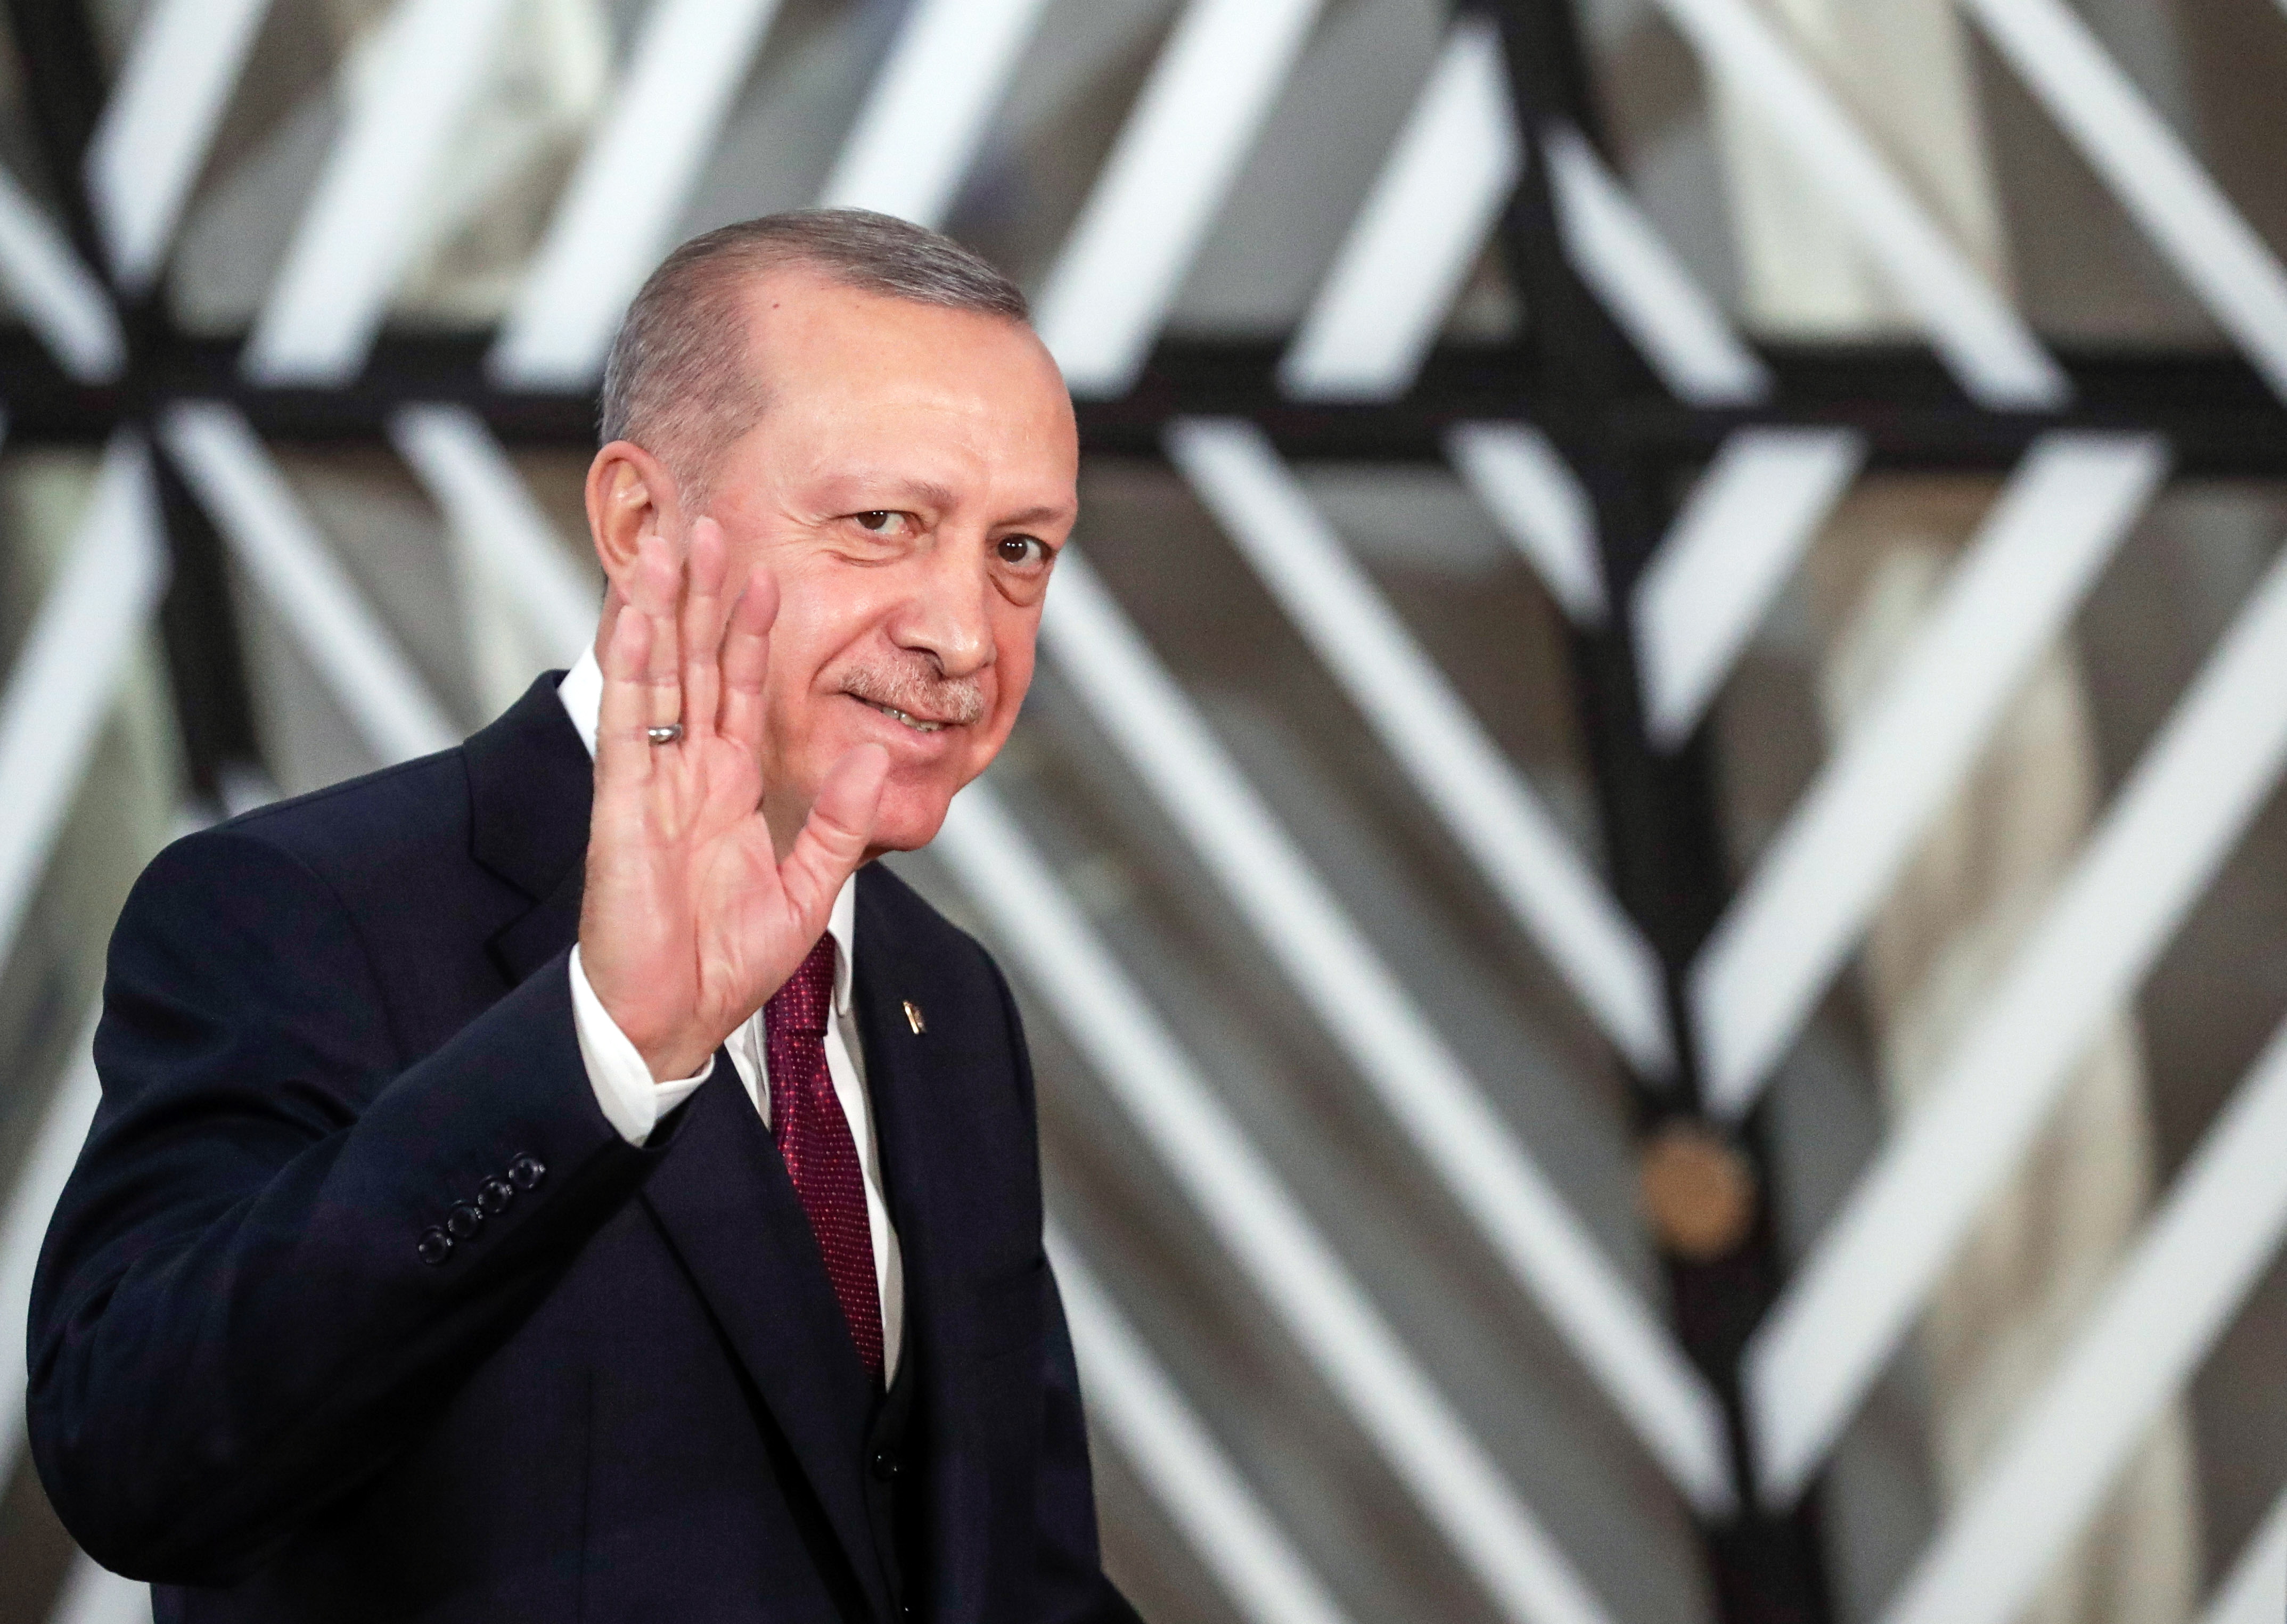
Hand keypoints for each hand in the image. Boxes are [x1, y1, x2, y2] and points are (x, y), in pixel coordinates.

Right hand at [578, 518, 886, 1079]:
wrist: (671, 1020)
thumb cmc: (725, 964)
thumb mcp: (806, 889)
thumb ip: (840, 823)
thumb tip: (875, 753)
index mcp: (729, 790)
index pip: (739, 693)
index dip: (750, 635)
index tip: (766, 577)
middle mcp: (687, 775)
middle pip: (692, 666)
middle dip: (700, 599)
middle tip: (709, 528)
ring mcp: (651, 786)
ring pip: (655, 679)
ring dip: (659, 613)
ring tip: (666, 548)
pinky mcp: (622, 808)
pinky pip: (627, 728)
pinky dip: (628, 670)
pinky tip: (632, 619)